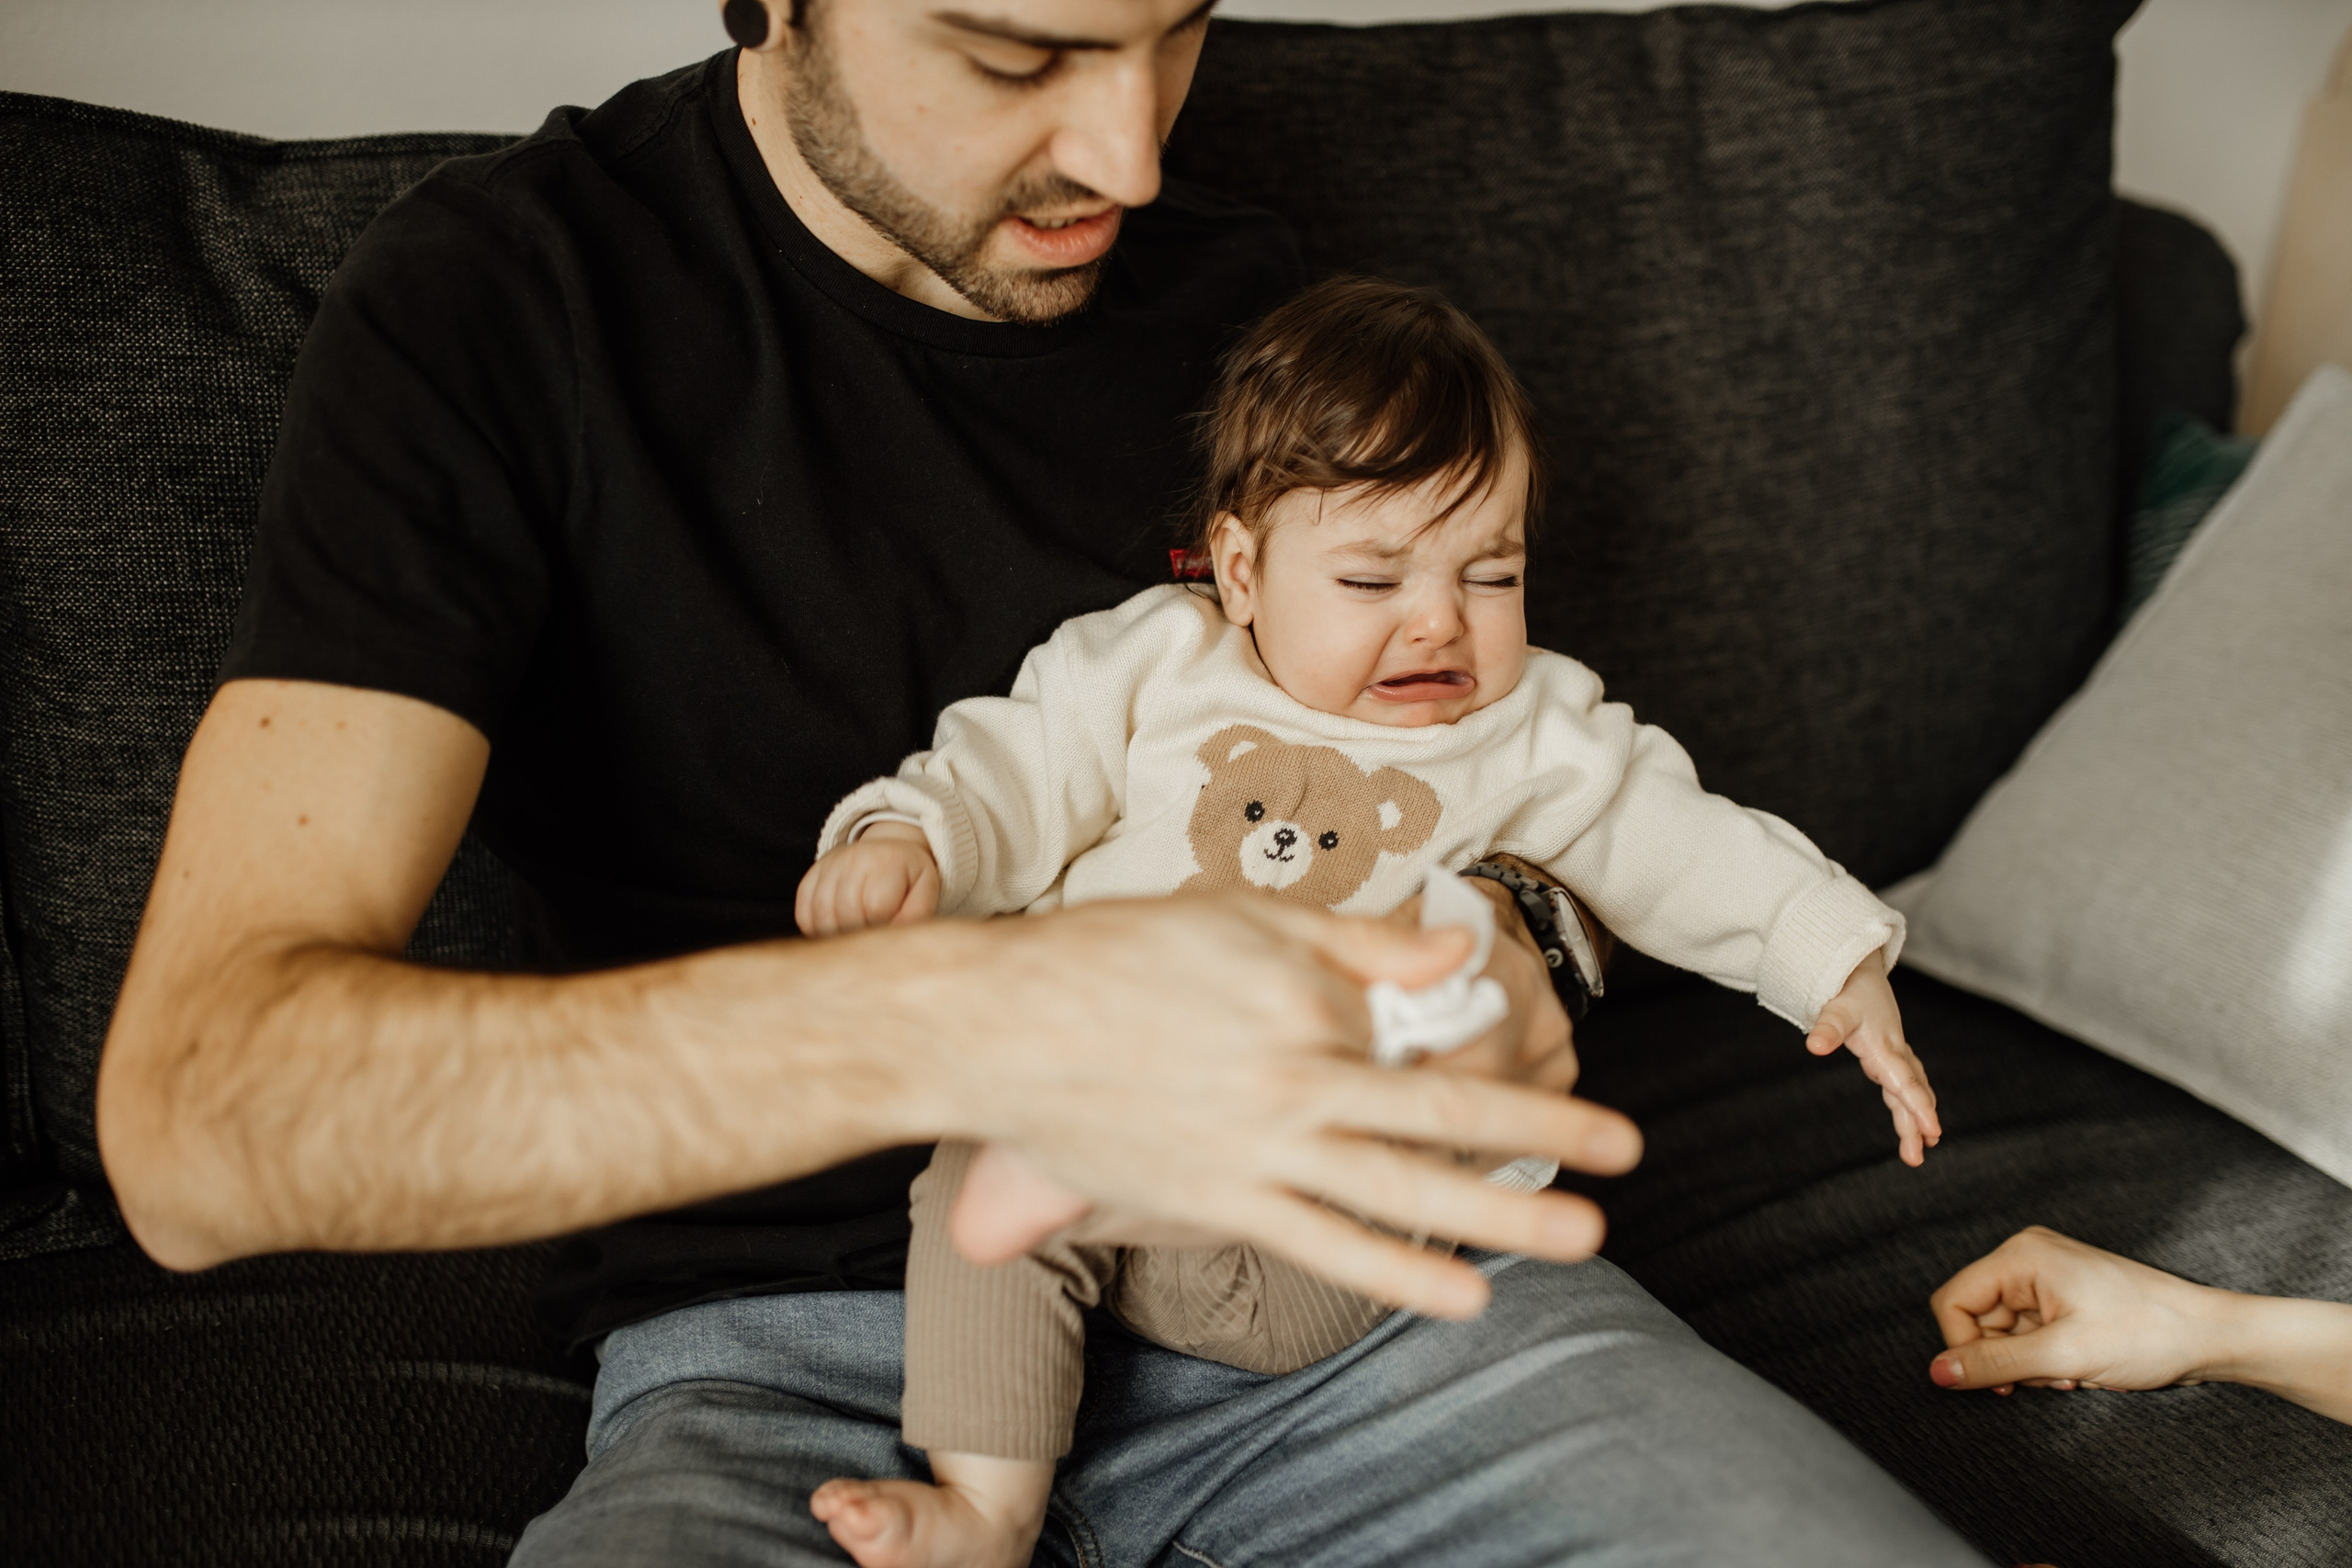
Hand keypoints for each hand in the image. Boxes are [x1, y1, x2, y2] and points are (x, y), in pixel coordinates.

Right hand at [795, 823, 939, 935]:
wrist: (887, 850)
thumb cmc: (908, 878)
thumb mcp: (925, 890)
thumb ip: (917, 914)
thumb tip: (894, 939)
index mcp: (887, 861)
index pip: (876, 908)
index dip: (882, 929)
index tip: (890, 932)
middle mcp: (853, 858)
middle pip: (847, 913)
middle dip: (860, 934)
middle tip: (872, 938)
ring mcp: (828, 866)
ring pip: (822, 915)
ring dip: (838, 935)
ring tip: (855, 937)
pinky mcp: (810, 876)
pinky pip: (804, 914)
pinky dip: (817, 929)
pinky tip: (836, 929)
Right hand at [921, 892, 1642, 1319]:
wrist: (997, 1026)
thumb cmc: (1112, 953)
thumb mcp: (1240, 914)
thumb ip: (1355, 939)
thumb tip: (1457, 951)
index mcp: (1306, 999)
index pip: (1430, 1036)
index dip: (1512, 1064)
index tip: (1568, 1075)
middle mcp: (1296, 1078)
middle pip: (1442, 1115)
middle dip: (1544, 1138)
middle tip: (1624, 1158)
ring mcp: (1258, 1148)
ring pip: (1401, 1190)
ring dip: (1500, 1216)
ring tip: (1579, 1239)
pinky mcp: (1218, 1199)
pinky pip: (1325, 1244)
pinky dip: (1399, 1272)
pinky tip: (1461, 1293)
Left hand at [1805, 951, 1939, 1165]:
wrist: (1858, 967)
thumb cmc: (1847, 990)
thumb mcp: (1834, 1009)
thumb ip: (1826, 1029)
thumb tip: (1814, 1047)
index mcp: (1885, 1048)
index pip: (1904, 1083)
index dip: (1917, 1108)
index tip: (1931, 1131)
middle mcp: (1895, 1053)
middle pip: (1909, 1093)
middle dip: (1915, 1124)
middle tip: (1916, 1158)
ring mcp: (1895, 1053)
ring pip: (1911, 1088)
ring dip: (1918, 1115)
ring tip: (1926, 1143)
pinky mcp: (1890, 1052)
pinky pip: (1906, 1081)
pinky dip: (1913, 1099)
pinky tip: (1914, 1118)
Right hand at [1929, 1226, 2235, 1395]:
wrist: (2210, 1336)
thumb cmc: (2147, 1334)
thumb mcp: (2063, 1356)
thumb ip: (1994, 1363)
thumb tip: (1937, 1373)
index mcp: (2021, 1256)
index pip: (1954, 1302)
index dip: (1966, 1347)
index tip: (2002, 1382)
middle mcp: (2028, 1257)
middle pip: (1979, 1319)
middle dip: (2012, 1358)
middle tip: (2055, 1376)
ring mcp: (2047, 1276)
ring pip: (2006, 1332)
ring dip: (2034, 1363)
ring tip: (2076, 1372)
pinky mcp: (2064, 1296)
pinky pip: (2032, 1332)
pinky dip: (2051, 1358)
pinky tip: (2083, 1367)